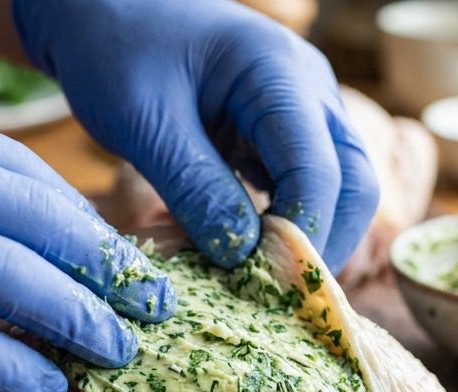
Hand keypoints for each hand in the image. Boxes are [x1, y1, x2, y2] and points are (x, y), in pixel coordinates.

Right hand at [0, 86, 174, 391]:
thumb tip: (0, 234)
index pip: (20, 172)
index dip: (76, 218)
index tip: (108, 252)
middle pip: (38, 221)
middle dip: (103, 265)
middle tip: (148, 300)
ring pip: (18, 280)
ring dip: (79, 320)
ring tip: (117, 349)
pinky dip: (16, 368)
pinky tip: (47, 386)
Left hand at [12, 0, 378, 270]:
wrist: (102, 15)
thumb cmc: (116, 52)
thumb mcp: (145, 122)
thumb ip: (195, 187)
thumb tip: (242, 257)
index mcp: (278, 72)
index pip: (321, 168)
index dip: (305, 234)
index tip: (267, 284)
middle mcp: (308, 88)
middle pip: (354, 180)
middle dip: (325, 242)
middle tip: (278, 297)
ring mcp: (303, 107)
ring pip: (339, 185)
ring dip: (309, 235)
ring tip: (263, 282)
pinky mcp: (283, 129)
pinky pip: (305, 182)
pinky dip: (286, 221)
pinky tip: (248, 250)